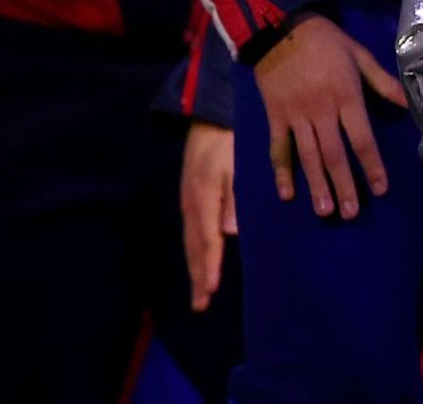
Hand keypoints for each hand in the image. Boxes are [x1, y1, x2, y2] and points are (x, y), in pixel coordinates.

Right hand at [179, 122, 237, 310]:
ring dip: (194, 268)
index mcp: (204, 199)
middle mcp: (191, 204)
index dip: (209, 268)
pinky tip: (197, 259)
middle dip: (198, 277)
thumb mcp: (235, 166)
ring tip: (198, 292)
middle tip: (200, 305)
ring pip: (189, 242)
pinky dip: (192, 251)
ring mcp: (187, 200)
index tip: (211, 291)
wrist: (206, 117)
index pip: (207, 241)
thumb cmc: (228, 141)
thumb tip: (229, 233)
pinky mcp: (188, 196)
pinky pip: (189, 231)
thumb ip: (234, 199)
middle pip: (194, 248)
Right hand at [249, 16, 407, 218]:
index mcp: (346, 96)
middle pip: (334, 154)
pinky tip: (286, 194)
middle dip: (343, 185)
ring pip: (308, 155)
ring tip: (324, 210)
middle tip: (350, 213)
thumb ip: (383, 82)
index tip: (379, 189)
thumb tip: (410, 104)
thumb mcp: (359, 55)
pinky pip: (278, 147)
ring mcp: (296, 115)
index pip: (362, 138)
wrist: (279, 26)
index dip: (371, 166)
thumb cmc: (325, 41)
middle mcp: (321, 110)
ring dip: (316, 185)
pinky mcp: (275, 115)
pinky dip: (281, 171)